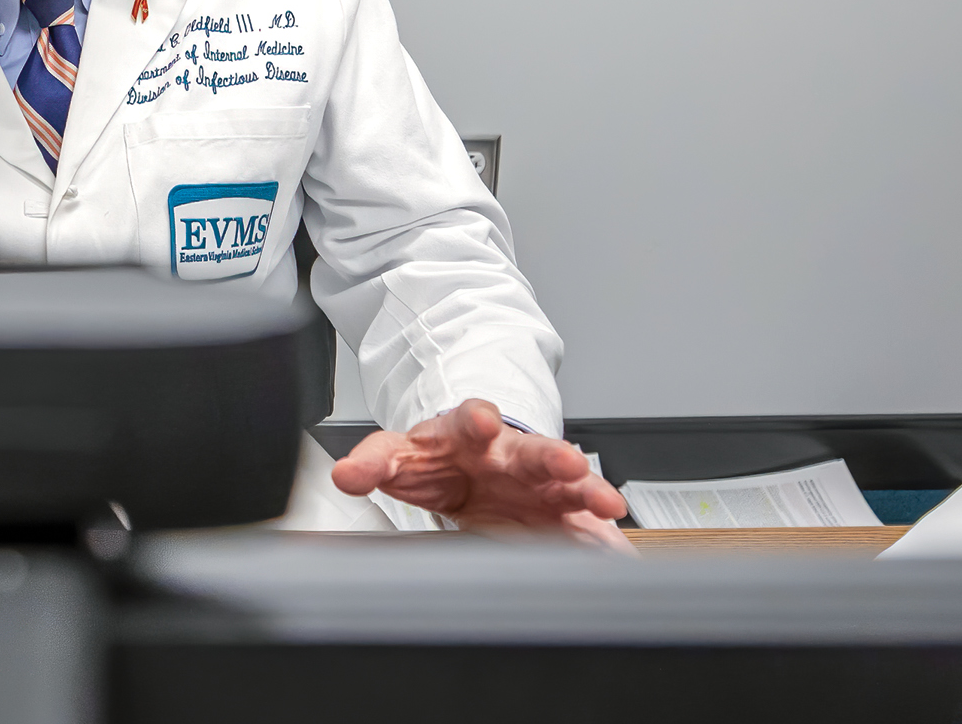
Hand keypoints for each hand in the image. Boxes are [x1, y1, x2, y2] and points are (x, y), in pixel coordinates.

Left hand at [330, 398, 630, 547]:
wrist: (466, 465)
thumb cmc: (438, 459)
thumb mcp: (401, 457)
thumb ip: (374, 463)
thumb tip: (344, 474)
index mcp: (467, 433)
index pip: (470, 418)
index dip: (477, 417)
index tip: (486, 419)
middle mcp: (510, 453)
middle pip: (534, 449)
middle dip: (554, 457)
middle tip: (571, 465)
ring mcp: (537, 482)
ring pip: (569, 483)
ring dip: (588, 491)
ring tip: (607, 505)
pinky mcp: (555, 510)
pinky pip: (582, 519)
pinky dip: (600, 531)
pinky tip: (617, 543)